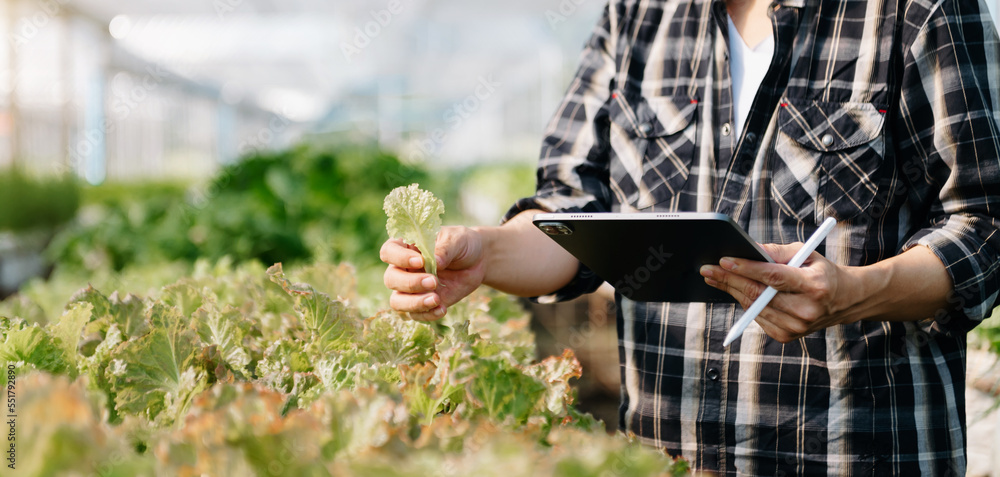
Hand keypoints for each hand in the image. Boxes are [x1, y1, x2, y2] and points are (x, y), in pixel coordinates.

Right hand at [380, 226, 486, 321]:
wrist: (477, 262)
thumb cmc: (461, 244)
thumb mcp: (457, 240)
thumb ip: (445, 249)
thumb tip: (436, 262)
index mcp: (406, 246)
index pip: (389, 252)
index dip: (399, 258)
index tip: (421, 261)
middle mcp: (403, 268)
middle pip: (391, 279)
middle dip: (411, 283)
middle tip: (434, 282)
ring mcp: (411, 288)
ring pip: (397, 301)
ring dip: (414, 303)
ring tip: (437, 299)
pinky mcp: (422, 303)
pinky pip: (415, 315)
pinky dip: (427, 315)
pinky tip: (443, 309)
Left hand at [699, 243, 863, 342]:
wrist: (846, 300)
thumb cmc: (821, 271)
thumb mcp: (805, 253)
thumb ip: (776, 252)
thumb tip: (747, 249)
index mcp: (814, 286)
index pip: (773, 278)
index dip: (746, 269)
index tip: (724, 261)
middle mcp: (806, 310)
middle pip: (758, 294)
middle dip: (729, 280)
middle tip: (707, 269)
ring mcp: (796, 327)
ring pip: (753, 307)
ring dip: (731, 291)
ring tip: (714, 277)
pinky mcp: (786, 336)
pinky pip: (757, 317)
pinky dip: (744, 303)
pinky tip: (734, 290)